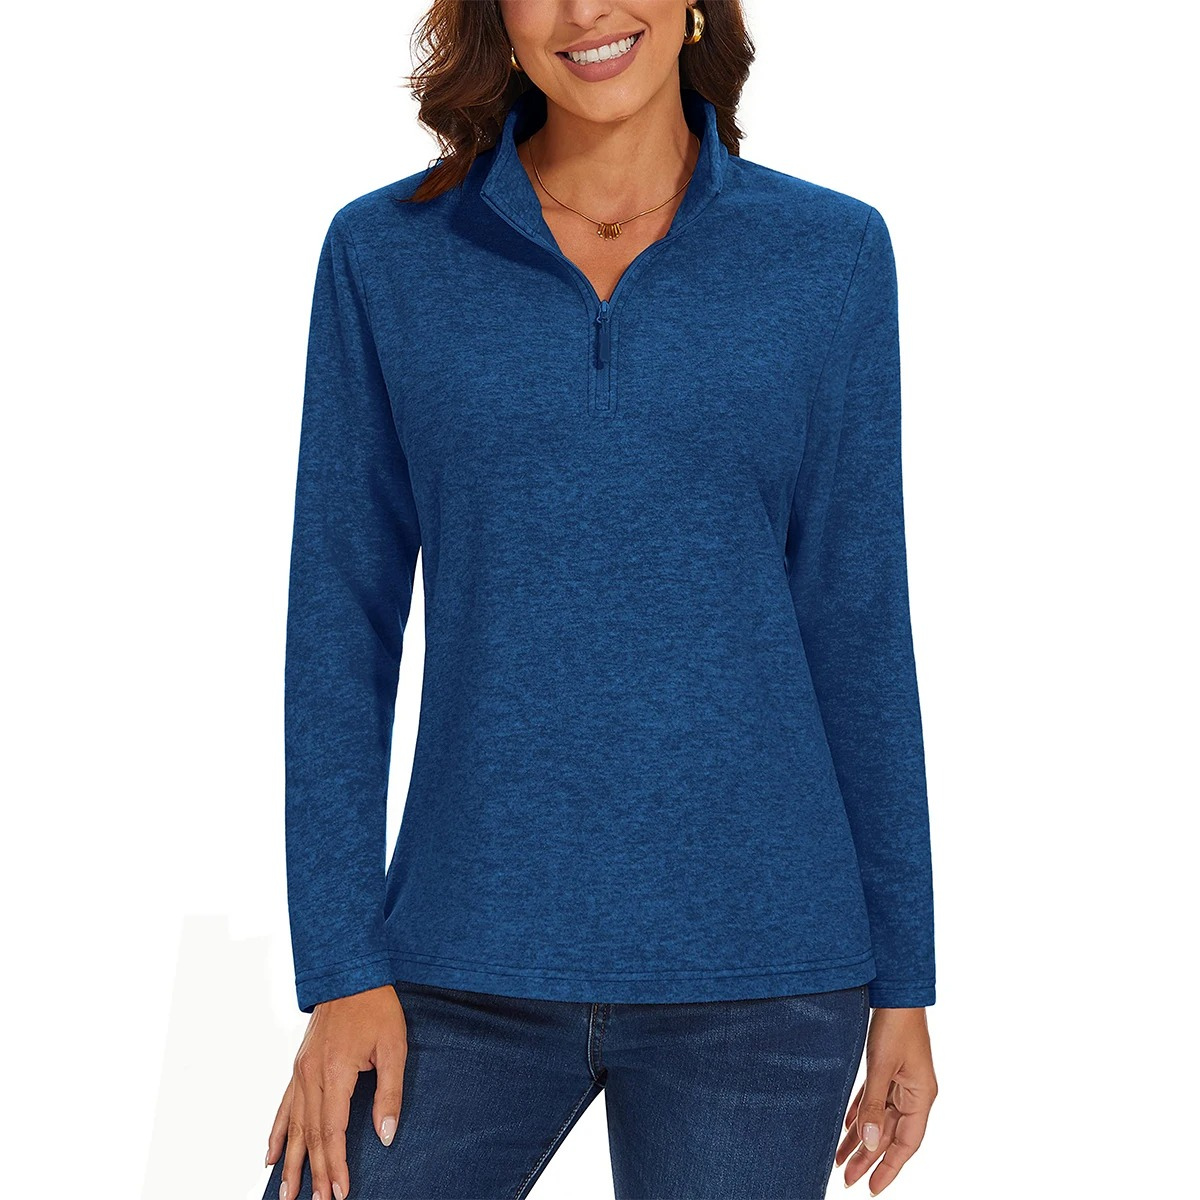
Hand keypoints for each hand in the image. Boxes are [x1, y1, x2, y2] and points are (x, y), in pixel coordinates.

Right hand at [265, 985, 407, 1199]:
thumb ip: (390, 1093)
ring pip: (293, 1125)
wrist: (351, 973)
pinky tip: (272, 1154)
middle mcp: (311, 1075)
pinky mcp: (299, 1065)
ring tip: (286, 1193)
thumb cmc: (377, 1007)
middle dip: (314, 1172)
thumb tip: (386, 1135)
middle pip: (311, 1134)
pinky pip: (284, 1105)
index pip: (333, 1131)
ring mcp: (300, 1070)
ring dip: (291, 1161)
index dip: (336, 1164)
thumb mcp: (394, 1047)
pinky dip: (278, 1132)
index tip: (339, 1192)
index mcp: (335, 1072)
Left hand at [836, 1006, 936, 1193]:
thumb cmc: (894, 1025)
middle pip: (891, 1134)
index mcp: (921, 1096)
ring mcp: (902, 1081)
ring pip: (880, 1119)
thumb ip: (875, 1105)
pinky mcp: (889, 1068)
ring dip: (861, 1138)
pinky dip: (861, 1114)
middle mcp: (914, 1093)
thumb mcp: (882, 1066)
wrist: (896, 990)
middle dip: (868, 1157)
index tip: (871, 1188)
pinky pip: (874, 1100)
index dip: (889, 1168)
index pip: (906, 1144)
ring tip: (839, 1159)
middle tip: (846, 1179)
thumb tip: (871, 1143)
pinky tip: (846, 1127)